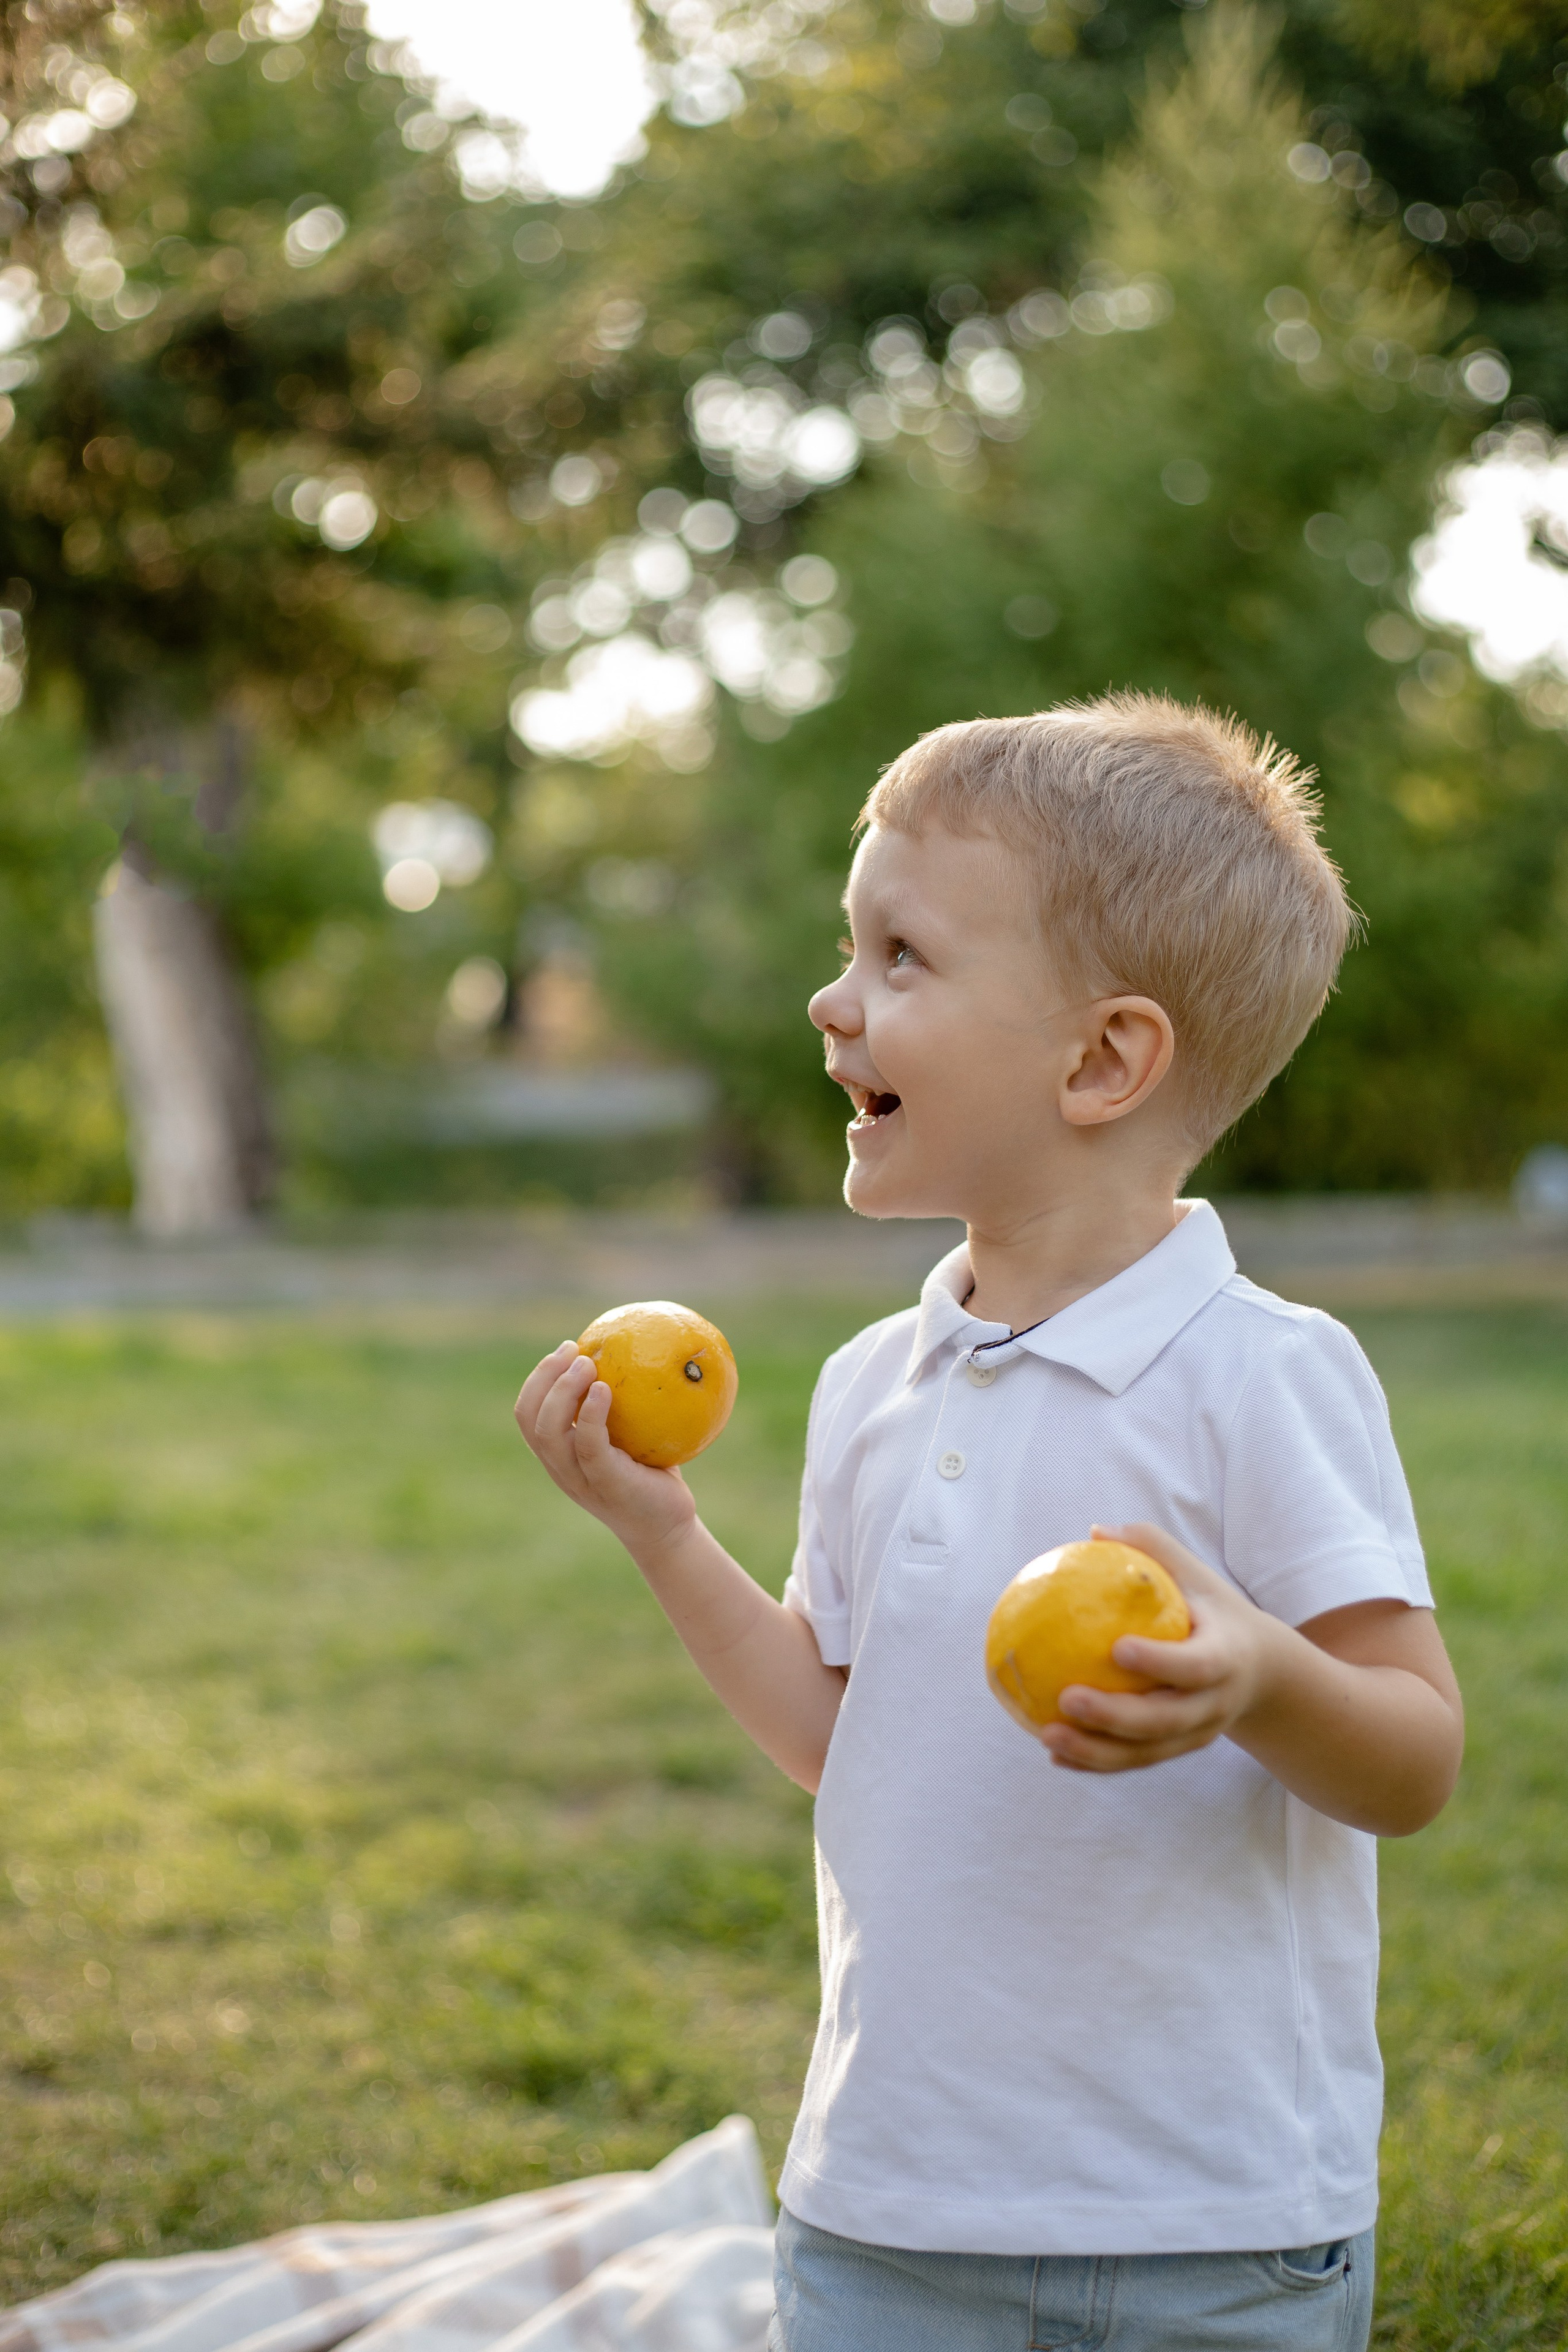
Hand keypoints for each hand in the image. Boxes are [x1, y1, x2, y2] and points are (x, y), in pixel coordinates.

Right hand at [514, 1343, 697, 1556]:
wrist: (667, 1527)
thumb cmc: (651, 1477)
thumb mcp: (633, 1437)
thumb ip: (625, 1406)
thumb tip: (638, 1351)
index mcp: (559, 1455)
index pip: (528, 1413)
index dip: (538, 1378)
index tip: (566, 1349)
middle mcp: (560, 1467)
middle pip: (529, 1418)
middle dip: (544, 1377)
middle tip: (574, 1350)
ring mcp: (579, 1479)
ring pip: (549, 1433)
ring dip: (563, 1392)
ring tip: (585, 1365)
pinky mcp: (605, 1485)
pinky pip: (589, 1446)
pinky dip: (591, 1415)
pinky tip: (606, 1390)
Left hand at [1038, 1522, 1283, 1774]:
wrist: (1261, 1671)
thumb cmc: (1212, 1609)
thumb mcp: (1197, 1575)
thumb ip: (1153, 1548)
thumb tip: (1095, 1531)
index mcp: (1225, 1658)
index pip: (1196, 1665)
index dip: (1160, 1661)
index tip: (1116, 1648)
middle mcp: (1214, 1704)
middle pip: (1166, 1720)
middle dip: (1115, 1716)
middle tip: (1066, 1698)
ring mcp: (1197, 1733)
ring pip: (1146, 1752)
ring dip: (1096, 1751)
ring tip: (1047, 1736)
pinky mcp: (1178, 1750)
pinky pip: (1135, 1761)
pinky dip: (1096, 1762)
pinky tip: (1053, 1755)